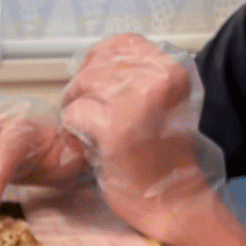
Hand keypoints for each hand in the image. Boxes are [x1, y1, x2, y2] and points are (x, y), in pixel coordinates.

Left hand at [60, 33, 213, 241]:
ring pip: (82, 85)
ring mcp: (135, 102)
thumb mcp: (160, 106)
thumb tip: (91, 67)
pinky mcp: (114, 128)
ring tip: (80, 129)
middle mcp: (157, 80)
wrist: (174, 202)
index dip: (98, 62)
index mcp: (172, 71)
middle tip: (79, 114)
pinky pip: (75, 113)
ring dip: (73, 107)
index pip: (122, 43)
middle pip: (96, 65)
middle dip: (80, 89)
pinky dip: (72, 129)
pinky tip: (82, 145)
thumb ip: (134, 82)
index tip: (91, 86)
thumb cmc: (162, 159)